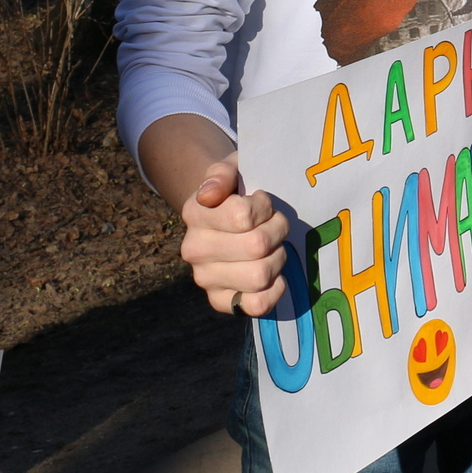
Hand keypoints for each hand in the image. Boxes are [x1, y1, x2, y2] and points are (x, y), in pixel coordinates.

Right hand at [182, 158, 290, 316]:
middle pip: (257, 246)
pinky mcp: (220, 300)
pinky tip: (274, 274)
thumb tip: (209, 195)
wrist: (228, 215)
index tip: (263, 201)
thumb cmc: (237, 188)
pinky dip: (274, 290)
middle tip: (274, 224)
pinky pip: (256, 305)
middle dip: (276, 231)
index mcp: (194, 213)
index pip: (243, 216)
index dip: (264, 207)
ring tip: (273, 247)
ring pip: (260, 276)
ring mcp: (205, 278)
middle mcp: (193, 249)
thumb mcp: (232, 168)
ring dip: (278, 258)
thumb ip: (221, 173)